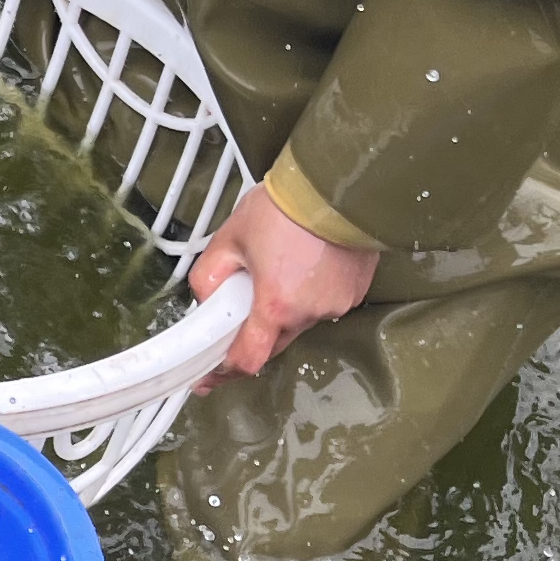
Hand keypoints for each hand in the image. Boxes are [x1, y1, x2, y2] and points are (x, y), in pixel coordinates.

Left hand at [189, 185, 377, 382]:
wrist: (335, 186)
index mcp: (275, 304)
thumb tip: (206, 300)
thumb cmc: (286, 207)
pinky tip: (302, 265)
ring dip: (282, 308)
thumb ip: (208, 276)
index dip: (225, 370)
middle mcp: (309, 312)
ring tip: (277, 267)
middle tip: (240, 304)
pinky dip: (306, 295)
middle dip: (252, 332)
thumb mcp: (228, 238)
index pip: (248, 360)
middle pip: (272, 342)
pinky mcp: (353, 294)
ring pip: (298, 322)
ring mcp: (335, 305)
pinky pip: (321, 305)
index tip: (209, 375)